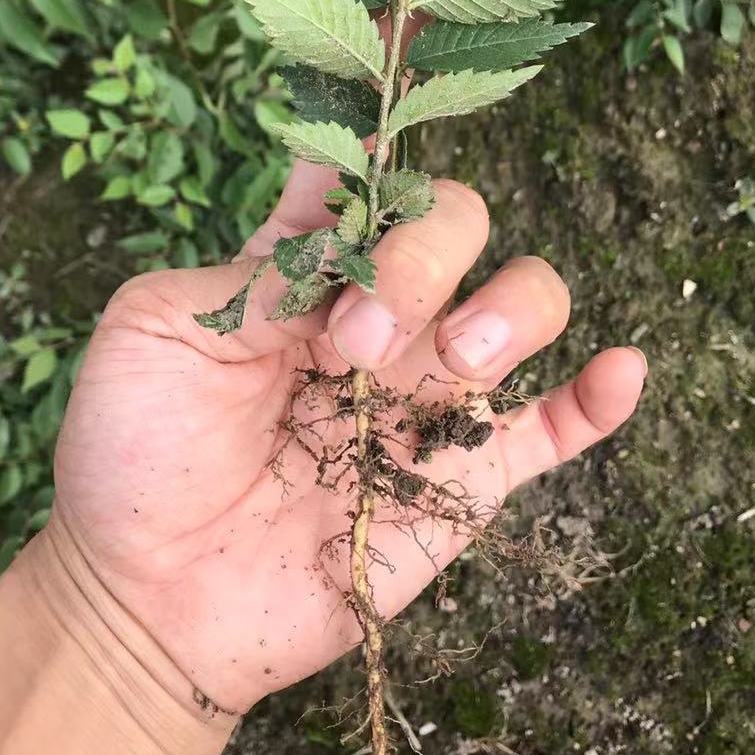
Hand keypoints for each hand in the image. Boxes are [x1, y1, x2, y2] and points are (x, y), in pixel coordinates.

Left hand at [46, 161, 644, 715]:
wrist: (150, 593)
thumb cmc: (134, 451)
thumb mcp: (158, 330)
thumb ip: (256, 270)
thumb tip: (336, 213)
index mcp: (304, 267)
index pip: (372, 177)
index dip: (381, 161)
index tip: (364, 185)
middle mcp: (379, 313)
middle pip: (459, 223)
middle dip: (423, 257)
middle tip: (353, 341)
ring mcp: (427, 393)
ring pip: (524, 301)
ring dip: (508, 308)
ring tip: (448, 364)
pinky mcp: (464, 478)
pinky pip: (553, 425)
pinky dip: (601, 394)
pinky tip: (620, 371)